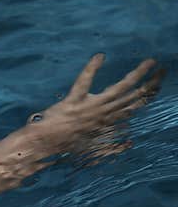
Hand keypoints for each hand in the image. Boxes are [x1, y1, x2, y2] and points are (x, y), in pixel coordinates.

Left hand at [24, 53, 165, 165]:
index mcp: (106, 123)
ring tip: (149, 63)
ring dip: (136, 75)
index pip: (132, 107)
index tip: (156, 85)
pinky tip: (99, 56)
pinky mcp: (73, 102)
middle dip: (149, 83)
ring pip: (119, 89)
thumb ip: (112, 147)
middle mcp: (102, 114)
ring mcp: (89, 108)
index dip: (146, 96)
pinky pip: (84, 83)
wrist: (44, 146)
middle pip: (132, 97)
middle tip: (162, 70)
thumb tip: (130, 142)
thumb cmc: (65, 146)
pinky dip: (91, 69)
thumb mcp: (92, 150)